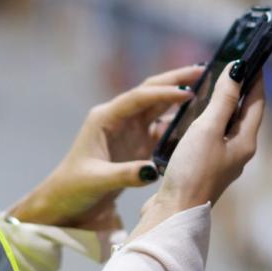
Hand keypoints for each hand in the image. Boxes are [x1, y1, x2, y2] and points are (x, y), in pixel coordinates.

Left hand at [7, 64, 203, 227]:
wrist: (65, 201)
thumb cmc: (74, 188)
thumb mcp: (97, 181)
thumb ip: (125, 175)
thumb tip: (153, 170)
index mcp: (105, 118)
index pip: (137, 98)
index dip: (163, 93)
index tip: (188, 91)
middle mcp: (118, 118)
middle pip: (150, 92)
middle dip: (175, 80)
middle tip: (203, 69)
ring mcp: (128, 129)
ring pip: (158, 106)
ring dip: (179, 96)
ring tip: (206, 86)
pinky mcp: (136, 142)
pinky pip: (160, 126)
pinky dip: (178, 120)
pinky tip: (197, 118)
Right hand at [129, 63, 265, 239]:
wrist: (175, 212)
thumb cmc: (193, 170)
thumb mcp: (207, 129)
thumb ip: (223, 100)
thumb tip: (237, 71)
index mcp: (245, 142)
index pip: (257, 103)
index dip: (256, 79)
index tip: (253, 58)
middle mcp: (238, 151)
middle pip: (244, 114)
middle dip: (240, 90)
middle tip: (232, 66)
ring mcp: (222, 161)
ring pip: (227, 126)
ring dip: (223, 105)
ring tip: (214, 85)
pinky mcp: (205, 168)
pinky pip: (212, 137)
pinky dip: (208, 120)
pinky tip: (194, 116)